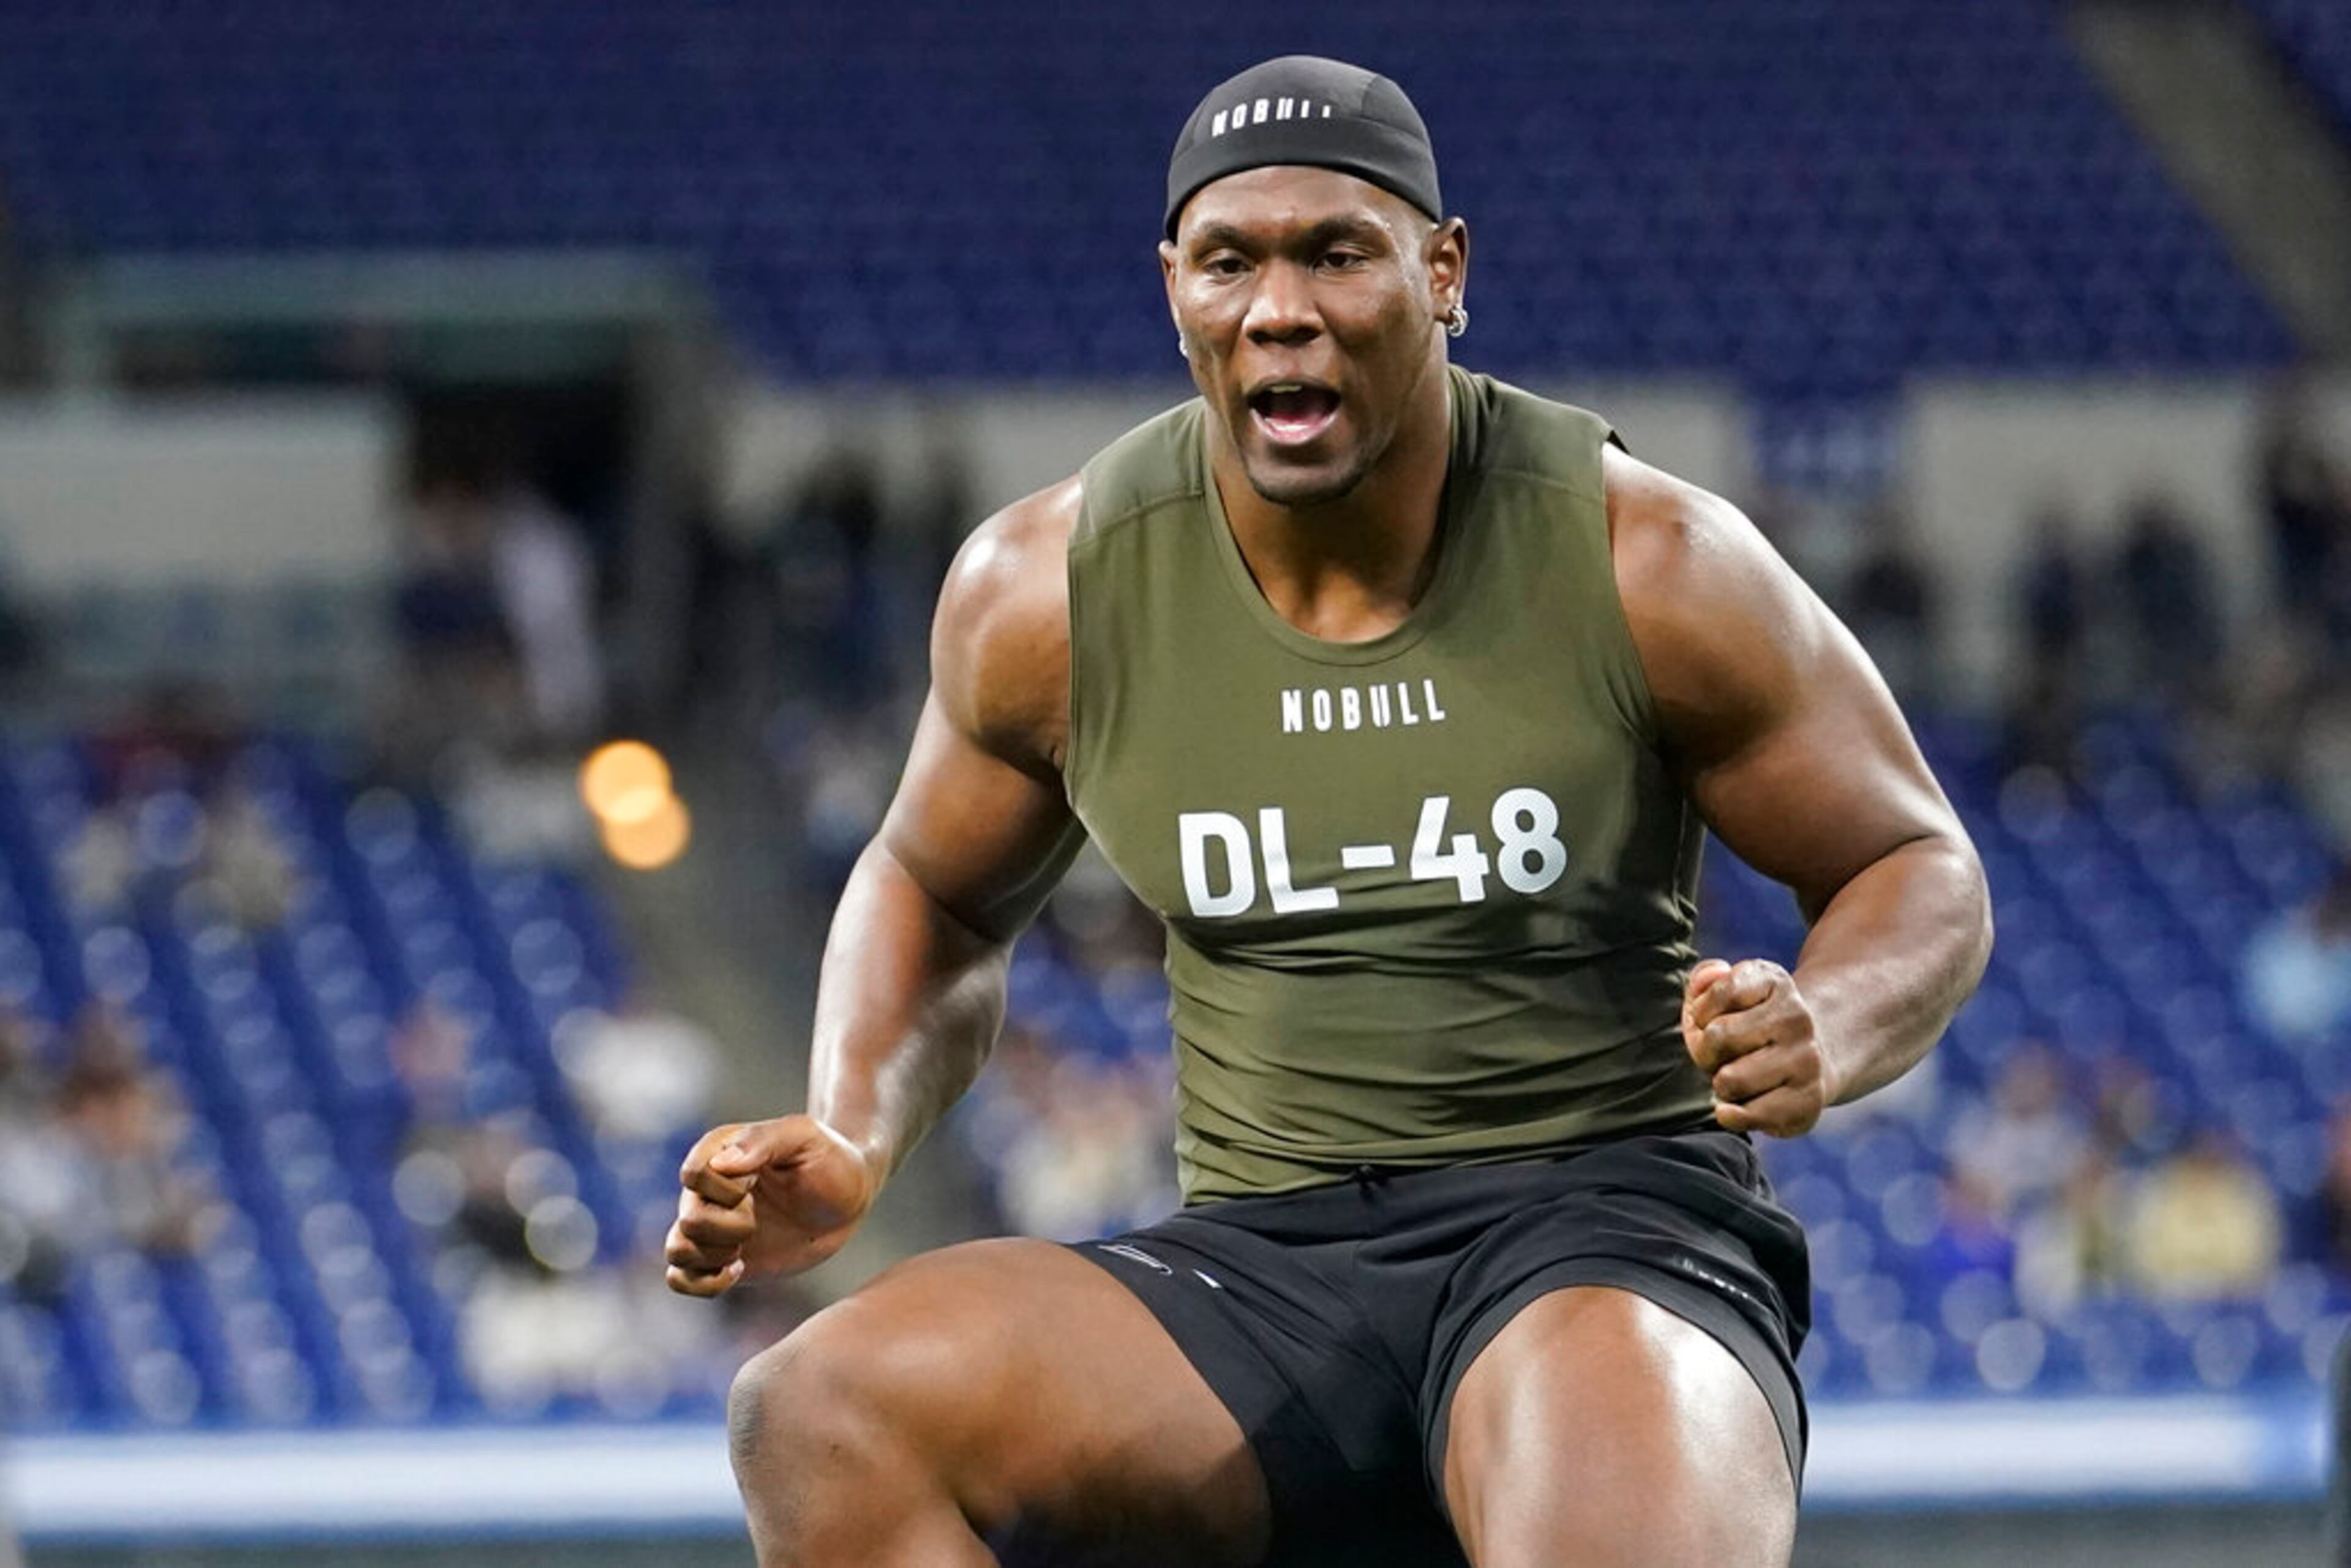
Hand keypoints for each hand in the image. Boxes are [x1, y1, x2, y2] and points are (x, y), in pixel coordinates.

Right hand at [664, 1115, 882, 1297]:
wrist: (847, 1197)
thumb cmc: (829, 1159)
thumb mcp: (805, 1136)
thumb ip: (764, 1140)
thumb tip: (722, 1164)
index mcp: (719, 1152)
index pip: (694, 1176)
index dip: (727, 1190)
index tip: (757, 1184)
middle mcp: (706, 1190)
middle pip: (689, 1219)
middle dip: (730, 1227)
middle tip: (758, 1219)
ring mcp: (711, 1225)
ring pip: (677, 1251)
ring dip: (715, 1256)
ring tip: (745, 1248)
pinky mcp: (718, 1257)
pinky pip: (680, 1279)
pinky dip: (703, 1283)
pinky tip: (738, 1269)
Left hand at [1680, 958, 1834, 1137]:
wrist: (1811, 1057)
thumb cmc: (1751, 1025)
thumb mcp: (1728, 991)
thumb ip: (1705, 978)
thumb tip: (1703, 982)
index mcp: (1774, 982)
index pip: (1717, 993)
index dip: (1701, 1013)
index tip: (1713, 1019)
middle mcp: (1796, 1017)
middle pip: (1717, 1037)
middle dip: (1705, 1052)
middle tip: (1721, 1056)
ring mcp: (1806, 1059)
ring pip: (1730, 1080)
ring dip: (1720, 1084)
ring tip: (1736, 1078)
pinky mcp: (1808, 1100)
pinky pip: (1749, 1116)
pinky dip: (1732, 1116)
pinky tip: (1737, 1106)